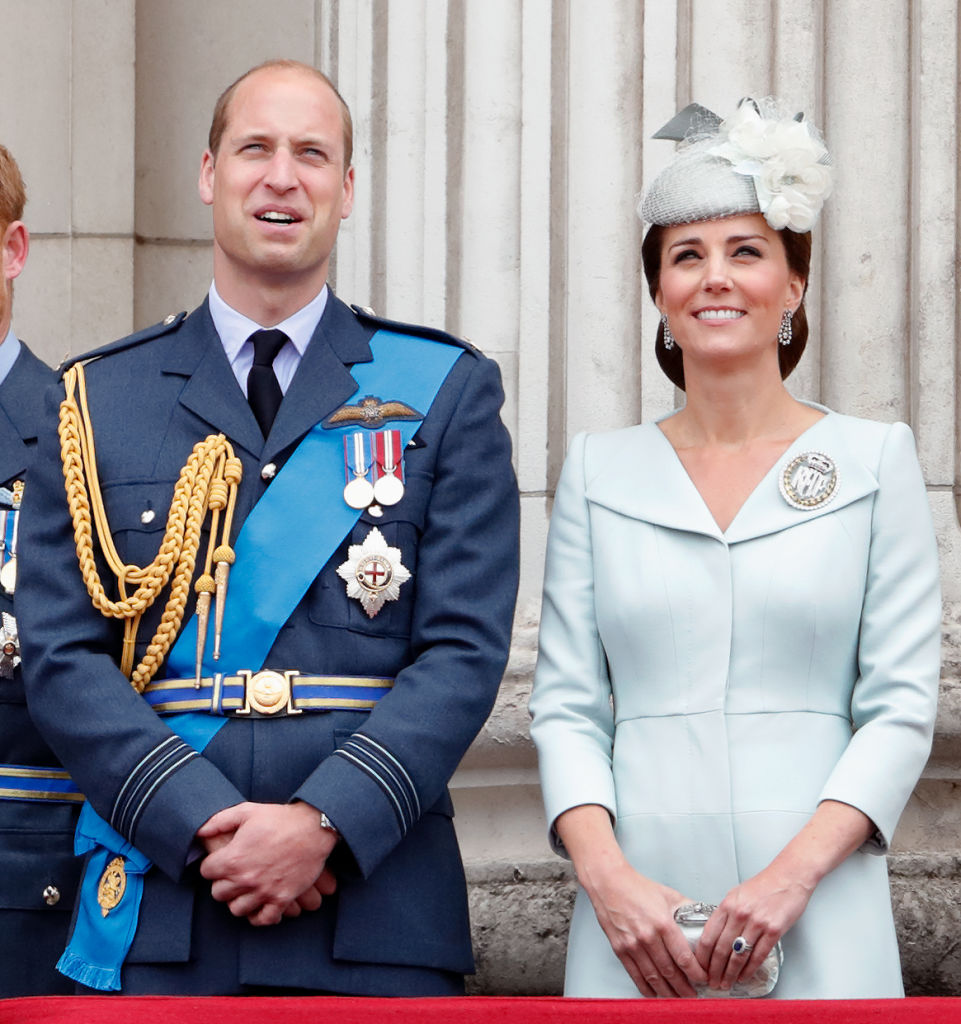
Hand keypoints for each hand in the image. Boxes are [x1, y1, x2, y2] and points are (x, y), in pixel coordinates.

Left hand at [197, 801, 338, 925]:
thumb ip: (219, 821)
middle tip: (233, 875)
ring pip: (237, 910)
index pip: (206, 872)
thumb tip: (199, 831)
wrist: (313, 827)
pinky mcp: (282, 899)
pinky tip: (260, 904)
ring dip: (238, 900)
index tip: (222, 860)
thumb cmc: (279, 818)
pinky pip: (263, 919)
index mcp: (233, 859)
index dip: (213, 864)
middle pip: (218, 894)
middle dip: (223, 883)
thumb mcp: (247, 811)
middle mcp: (245, 879)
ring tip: (246, 889)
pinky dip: (259, 915)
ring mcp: (264, 891)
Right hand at [585, 860, 707, 997]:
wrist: (608, 883)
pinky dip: (647, 988)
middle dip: (685, 988)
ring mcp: (632, 945)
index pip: (683, 957)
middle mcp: (647, 936)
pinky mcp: (620, 950)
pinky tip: (655, 993)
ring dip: (668, 992)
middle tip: (693, 995)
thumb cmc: (636, 887)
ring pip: (654, 978)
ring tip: (678, 998)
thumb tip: (704, 919)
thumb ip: (687, 908)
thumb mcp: (668, 894)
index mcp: (662, 923)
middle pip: (670, 972)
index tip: (703, 979)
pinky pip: (636, 976)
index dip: (696, 973)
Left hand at [695, 864, 812, 989]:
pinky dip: (749, 970)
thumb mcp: (737, 894)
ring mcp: (757, 923)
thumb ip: (726, 913)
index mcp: (727, 904)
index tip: (700, 966)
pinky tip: (744, 976)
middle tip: (712, 981)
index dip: (702, 956)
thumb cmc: (764, 885)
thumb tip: (716, 933)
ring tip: (726, 983)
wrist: (789, 878)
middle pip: (721, 949)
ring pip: (738, 956)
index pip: (708, 935)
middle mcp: (739, 914)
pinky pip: (758, 956)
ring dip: (730, 973)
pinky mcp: (773, 931)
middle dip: (714, 970)